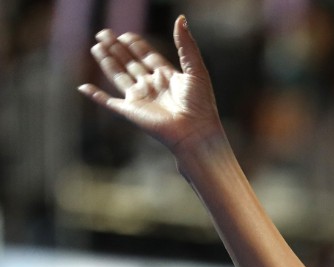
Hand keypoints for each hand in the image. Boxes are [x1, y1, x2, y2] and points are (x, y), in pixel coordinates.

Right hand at [78, 16, 223, 151]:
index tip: (127, 34)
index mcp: (167, 76)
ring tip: (96, 45)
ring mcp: (140, 98)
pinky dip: (95, 96)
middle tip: (103, 33)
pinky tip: (83, 87)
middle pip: (130, 63)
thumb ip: (186, 44)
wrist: (195, 131)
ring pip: (118, 76)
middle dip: (117, 48)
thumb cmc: (200, 103)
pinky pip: (108, 102)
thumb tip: (181, 18)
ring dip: (106, 61)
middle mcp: (152, 86)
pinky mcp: (130, 111)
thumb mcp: (196, 69)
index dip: (137, 45)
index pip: (148, 56)